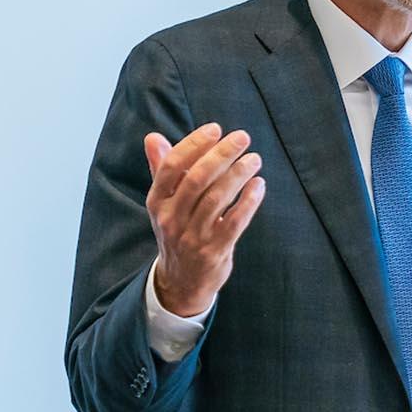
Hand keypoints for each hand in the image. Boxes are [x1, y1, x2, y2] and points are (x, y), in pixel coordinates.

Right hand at [144, 124, 264, 315]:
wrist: (181, 282)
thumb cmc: (177, 232)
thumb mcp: (164, 205)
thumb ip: (162, 170)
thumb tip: (153, 137)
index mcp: (157, 202)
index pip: (171, 167)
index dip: (193, 145)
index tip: (215, 129)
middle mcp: (172, 218)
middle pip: (196, 179)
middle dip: (221, 155)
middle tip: (242, 137)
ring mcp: (193, 236)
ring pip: (217, 199)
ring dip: (238, 175)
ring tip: (254, 159)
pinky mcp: (214, 252)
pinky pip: (234, 223)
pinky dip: (248, 202)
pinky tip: (259, 185)